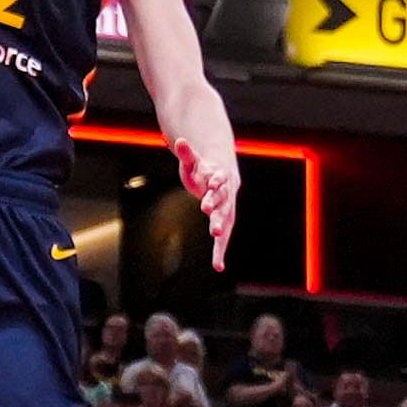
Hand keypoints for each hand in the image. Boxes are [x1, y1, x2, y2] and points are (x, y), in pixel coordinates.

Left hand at [184, 138, 239, 264]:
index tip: (210, 184)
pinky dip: (220, 252)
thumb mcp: (193, 161)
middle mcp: (227, 196)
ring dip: (221, 234)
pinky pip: (223, 238)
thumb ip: (187, 153)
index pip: (218, 181)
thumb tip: (179, 140)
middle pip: (223, 204)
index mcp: (220, 179)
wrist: (221, 177)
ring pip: (225, 222)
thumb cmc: (203, 169)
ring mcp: (226, 210)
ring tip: (217, 247)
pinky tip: (218, 266)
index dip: (215, 183)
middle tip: (212, 226)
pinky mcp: (224, 221)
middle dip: (218, 214)